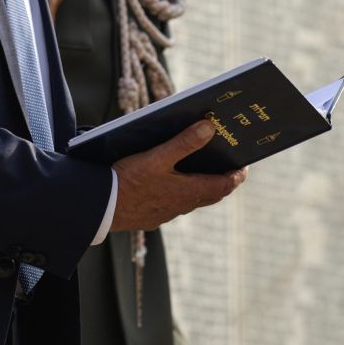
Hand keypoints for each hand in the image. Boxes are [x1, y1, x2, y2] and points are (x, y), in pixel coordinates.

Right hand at [111, 119, 245, 233]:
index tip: (244, 165)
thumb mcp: (156, 157)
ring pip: (192, 199)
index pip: (224, 185)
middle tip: (229, 166)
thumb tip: (210, 127)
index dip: (237, 175)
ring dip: (200, 186)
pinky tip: (169, 182)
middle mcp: (181, 206)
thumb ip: (184, 142)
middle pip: (211, 194)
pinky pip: (173, 204)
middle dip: (222, 180)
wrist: (99, 210)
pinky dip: (180, 192)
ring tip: (202, 169)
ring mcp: (166, 213)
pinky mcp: (151, 216)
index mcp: (188, 192)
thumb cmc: (127, 182)